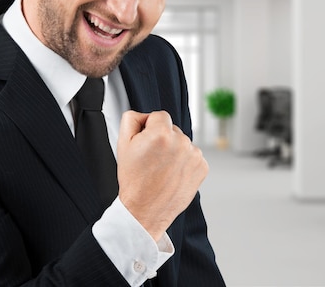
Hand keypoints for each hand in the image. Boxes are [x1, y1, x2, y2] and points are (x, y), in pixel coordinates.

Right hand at [117, 110, 208, 240]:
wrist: (144, 210)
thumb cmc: (134, 180)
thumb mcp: (123, 143)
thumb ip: (132, 118)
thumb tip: (145, 115)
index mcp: (161, 133)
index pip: (159, 115)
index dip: (149, 128)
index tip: (146, 143)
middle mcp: (181, 142)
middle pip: (172, 129)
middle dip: (162, 139)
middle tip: (151, 159)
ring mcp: (194, 155)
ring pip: (182, 143)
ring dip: (174, 151)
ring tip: (161, 169)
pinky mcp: (202, 167)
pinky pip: (192, 156)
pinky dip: (184, 163)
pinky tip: (172, 174)